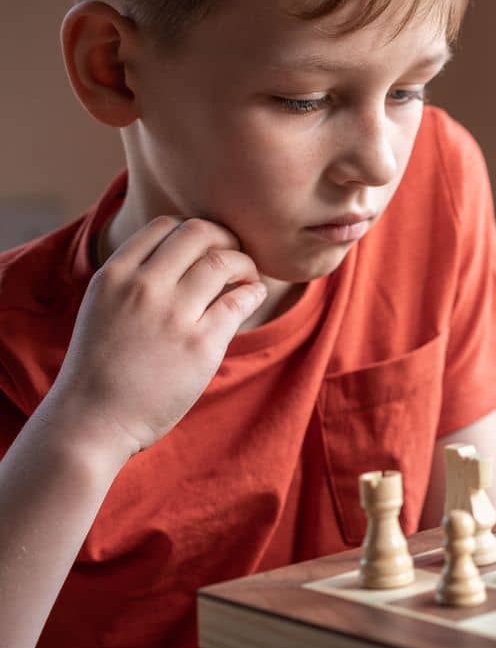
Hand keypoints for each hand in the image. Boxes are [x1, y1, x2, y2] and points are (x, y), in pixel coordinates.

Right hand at [42, 217, 265, 463]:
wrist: (91, 421)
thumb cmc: (99, 370)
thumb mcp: (101, 309)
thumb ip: (132, 282)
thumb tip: (176, 260)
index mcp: (114, 275)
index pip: (164, 226)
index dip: (194, 232)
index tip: (207, 247)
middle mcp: (142, 287)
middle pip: (199, 233)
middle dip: (225, 238)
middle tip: (235, 256)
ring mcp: (173, 314)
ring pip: (223, 261)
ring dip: (244, 264)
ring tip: (247, 278)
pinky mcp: (201, 344)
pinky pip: (239, 299)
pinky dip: (252, 292)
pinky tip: (252, 297)